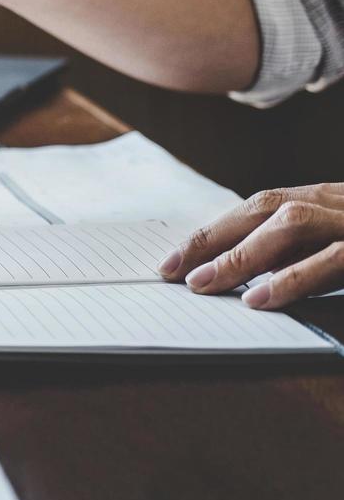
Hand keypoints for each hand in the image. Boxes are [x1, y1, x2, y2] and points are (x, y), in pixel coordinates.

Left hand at [160, 185, 343, 308]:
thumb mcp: (340, 244)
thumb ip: (300, 255)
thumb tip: (243, 278)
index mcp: (327, 201)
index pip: (261, 208)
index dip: (215, 232)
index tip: (173, 261)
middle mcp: (338, 203)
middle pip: (266, 208)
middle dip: (212, 240)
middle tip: (171, 272)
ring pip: (292, 223)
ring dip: (241, 255)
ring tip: (202, 284)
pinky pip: (333, 258)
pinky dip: (292, 278)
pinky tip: (258, 298)